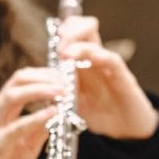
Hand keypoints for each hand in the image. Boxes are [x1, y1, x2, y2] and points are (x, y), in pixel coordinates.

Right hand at [0, 67, 62, 158]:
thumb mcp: (26, 145)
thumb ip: (38, 129)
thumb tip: (57, 115)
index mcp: (1, 110)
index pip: (21, 80)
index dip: (44, 74)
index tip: (65, 77)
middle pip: (17, 80)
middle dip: (45, 76)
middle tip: (66, 81)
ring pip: (13, 96)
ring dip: (40, 90)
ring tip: (61, 92)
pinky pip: (16, 126)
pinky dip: (36, 117)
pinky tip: (52, 114)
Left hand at [55, 15, 158, 140]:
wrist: (126, 130)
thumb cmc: (99, 113)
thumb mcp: (73, 100)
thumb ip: (57, 87)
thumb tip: (32, 80)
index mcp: (84, 61)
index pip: (76, 32)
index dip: (65, 30)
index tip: (54, 38)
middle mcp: (97, 59)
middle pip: (88, 28)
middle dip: (71, 31)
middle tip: (60, 46)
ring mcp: (110, 67)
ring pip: (97, 43)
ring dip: (80, 45)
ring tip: (67, 53)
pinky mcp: (124, 79)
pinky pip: (113, 61)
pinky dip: (101, 56)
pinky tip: (92, 57)